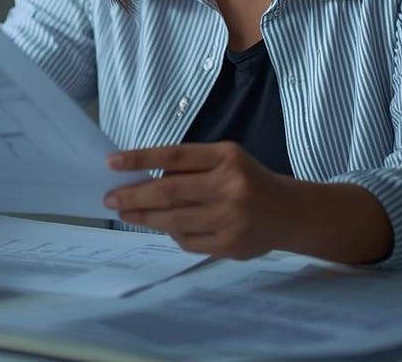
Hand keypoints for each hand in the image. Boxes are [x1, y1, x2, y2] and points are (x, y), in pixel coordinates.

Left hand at [103, 141, 291, 259]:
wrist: (290, 213)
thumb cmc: (248, 181)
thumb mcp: (225, 160)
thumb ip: (190, 168)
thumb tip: (141, 179)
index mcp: (226, 157)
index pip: (174, 156)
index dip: (140, 159)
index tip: (112, 163)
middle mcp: (230, 186)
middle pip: (169, 192)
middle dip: (134, 196)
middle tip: (111, 199)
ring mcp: (231, 218)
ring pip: (174, 220)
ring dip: (145, 217)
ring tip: (127, 213)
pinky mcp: (231, 245)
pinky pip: (187, 241)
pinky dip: (172, 233)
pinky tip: (165, 227)